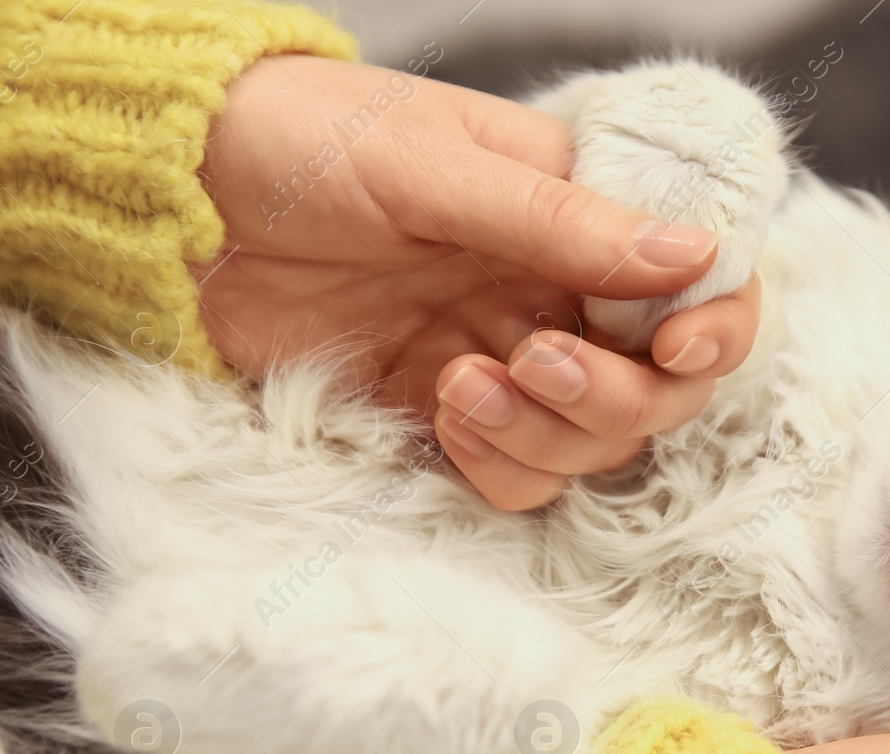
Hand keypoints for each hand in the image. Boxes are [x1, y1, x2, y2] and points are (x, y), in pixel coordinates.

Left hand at [199, 55, 758, 508]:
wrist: (175, 200)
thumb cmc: (301, 142)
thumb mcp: (432, 166)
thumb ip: (560, 220)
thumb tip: (693, 254)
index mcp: (580, 210)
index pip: (698, 280)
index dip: (714, 326)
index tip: (673, 349)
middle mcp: (559, 290)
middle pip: (657, 386)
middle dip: (614, 397)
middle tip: (535, 363)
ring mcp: (508, 356)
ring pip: (594, 444)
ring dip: (547, 435)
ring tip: (460, 384)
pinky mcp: (448, 412)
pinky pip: (517, 474)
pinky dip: (496, 463)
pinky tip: (440, 411)